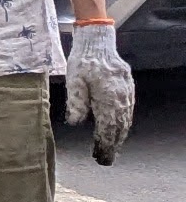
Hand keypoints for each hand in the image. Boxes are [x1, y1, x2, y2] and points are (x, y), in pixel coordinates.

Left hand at [66, 18, 135, 163]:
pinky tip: (118, 130)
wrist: (97, 41)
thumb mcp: (74, 79)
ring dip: (118, 135)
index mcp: (107, 96)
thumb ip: (76, 101)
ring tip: (110, 148)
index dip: (104, 143)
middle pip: (119, 126)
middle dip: (112, 144)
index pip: (108, 126)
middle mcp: (121, 96)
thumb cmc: (82, 60)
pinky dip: (124, 123)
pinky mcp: (127, 88)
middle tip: (104, 159)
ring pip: (125, 119)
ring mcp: (126, 92)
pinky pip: (128, 110)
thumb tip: (74, 122)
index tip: (100, 156)